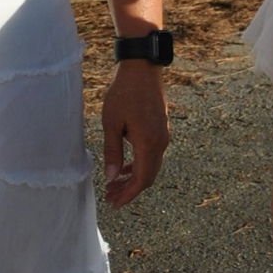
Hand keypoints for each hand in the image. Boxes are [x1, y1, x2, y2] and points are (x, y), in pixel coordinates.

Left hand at [101, 59, 168, 205]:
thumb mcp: (111, 123)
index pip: (142, 179)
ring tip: (113, 185)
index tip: (114, 203)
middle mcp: (160, 142)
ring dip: (133, 178)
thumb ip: (112, 152)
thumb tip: (111, 177)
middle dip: (130, 190)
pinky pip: (152, 155)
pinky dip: (139, 165)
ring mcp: (163, 136)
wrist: (142, 69)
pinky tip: (124, 168)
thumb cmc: (123, 93)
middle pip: (148, 177)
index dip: (128, 194)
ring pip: (151, 167)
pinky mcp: (161, 129)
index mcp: (149, 143)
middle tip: (110, 198)